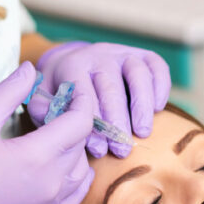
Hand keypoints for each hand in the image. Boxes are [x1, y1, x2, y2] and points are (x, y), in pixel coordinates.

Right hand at [0, 62, 94, 203]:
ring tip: (49, 138)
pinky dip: (76, 174)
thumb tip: (30, 69)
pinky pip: (78, 192)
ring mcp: (54, 203)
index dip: (80, 101)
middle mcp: (54, 180)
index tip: (71, 90)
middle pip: (82, 142)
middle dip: (72, 121)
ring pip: (83, 167)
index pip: (81, 121)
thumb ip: (7, 93)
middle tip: (47, 113)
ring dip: (73, 148)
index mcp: (38, 154)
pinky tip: (58, 165)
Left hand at [29, 41, 170, 157]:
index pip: (84, 94)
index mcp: (72, 65)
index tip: (97, 150)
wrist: (75, 62)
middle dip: (117, 121)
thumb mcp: (43, 98)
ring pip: (137, 73)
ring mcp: (122, 53)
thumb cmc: (59, 90)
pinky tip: (158, 108)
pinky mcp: (142, 55)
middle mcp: (98, 54)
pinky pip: (157, 66)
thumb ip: (43, 109)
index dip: (92, 124)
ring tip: (142, 132)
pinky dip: (161, 86)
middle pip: (111, 87)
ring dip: (141, 105)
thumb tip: (54, 119)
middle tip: (121, 150)